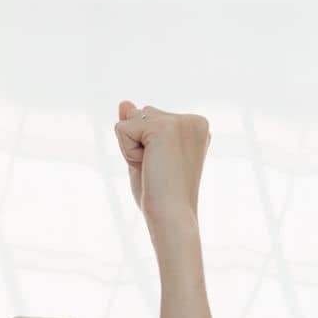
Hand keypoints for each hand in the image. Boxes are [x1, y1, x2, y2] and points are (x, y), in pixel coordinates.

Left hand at [113, 101, 209, 239]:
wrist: (171, 215)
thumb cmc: (160, 194)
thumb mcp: (145, 154)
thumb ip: (137, 127)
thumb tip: (124, 102)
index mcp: (195, 126)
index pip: (150, 120)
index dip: (145, 145)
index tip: (163, 166)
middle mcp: (193, 120)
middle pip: (140, 115)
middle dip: (137, 143)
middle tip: (156, 168)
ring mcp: (181, 122)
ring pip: (130, 120)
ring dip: (131, 147)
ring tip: (153, 167)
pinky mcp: (164, 127)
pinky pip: (121, 128)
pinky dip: (126, 151)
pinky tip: (147, 165)